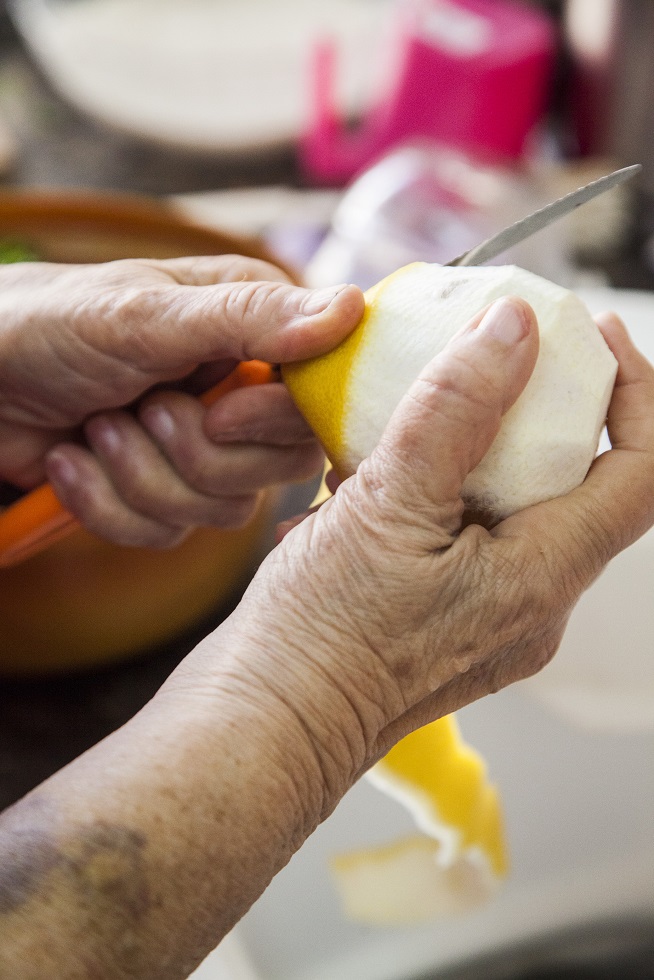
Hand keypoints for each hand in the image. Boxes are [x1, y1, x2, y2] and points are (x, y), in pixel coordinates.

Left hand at [0, 257, 363, 545]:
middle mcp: (241, 392)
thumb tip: (353, 310)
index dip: (273, 420)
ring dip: (141, 476)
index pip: (319, 397)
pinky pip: (169, 534)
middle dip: (195, 454)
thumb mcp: (147, 315)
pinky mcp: (165, 494)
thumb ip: (250, 318)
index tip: (220, 412)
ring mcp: (205, 449)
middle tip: (142, 410)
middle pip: (281, 466)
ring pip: (224, 509)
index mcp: (255, 330)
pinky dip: (108, 505)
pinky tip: (72, 462)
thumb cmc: (51, 326)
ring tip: (95, 429)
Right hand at [197, 297, 653, 807]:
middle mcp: (527, 604)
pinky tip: (367, 473)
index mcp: (539, 579)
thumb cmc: (320, 642)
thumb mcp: (388, 506)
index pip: (639, 473)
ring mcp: (484, 615)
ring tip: (415, 408)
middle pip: (576, 484)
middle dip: (545, 410)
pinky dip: (432, 489)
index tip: (597, 335)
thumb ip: (455, 411)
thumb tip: (513, 331)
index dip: (634, 393)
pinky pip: (460, 533)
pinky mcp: (439, 617)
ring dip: (475, 447)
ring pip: (509, 506)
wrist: (260, 729)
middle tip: (498, 355)